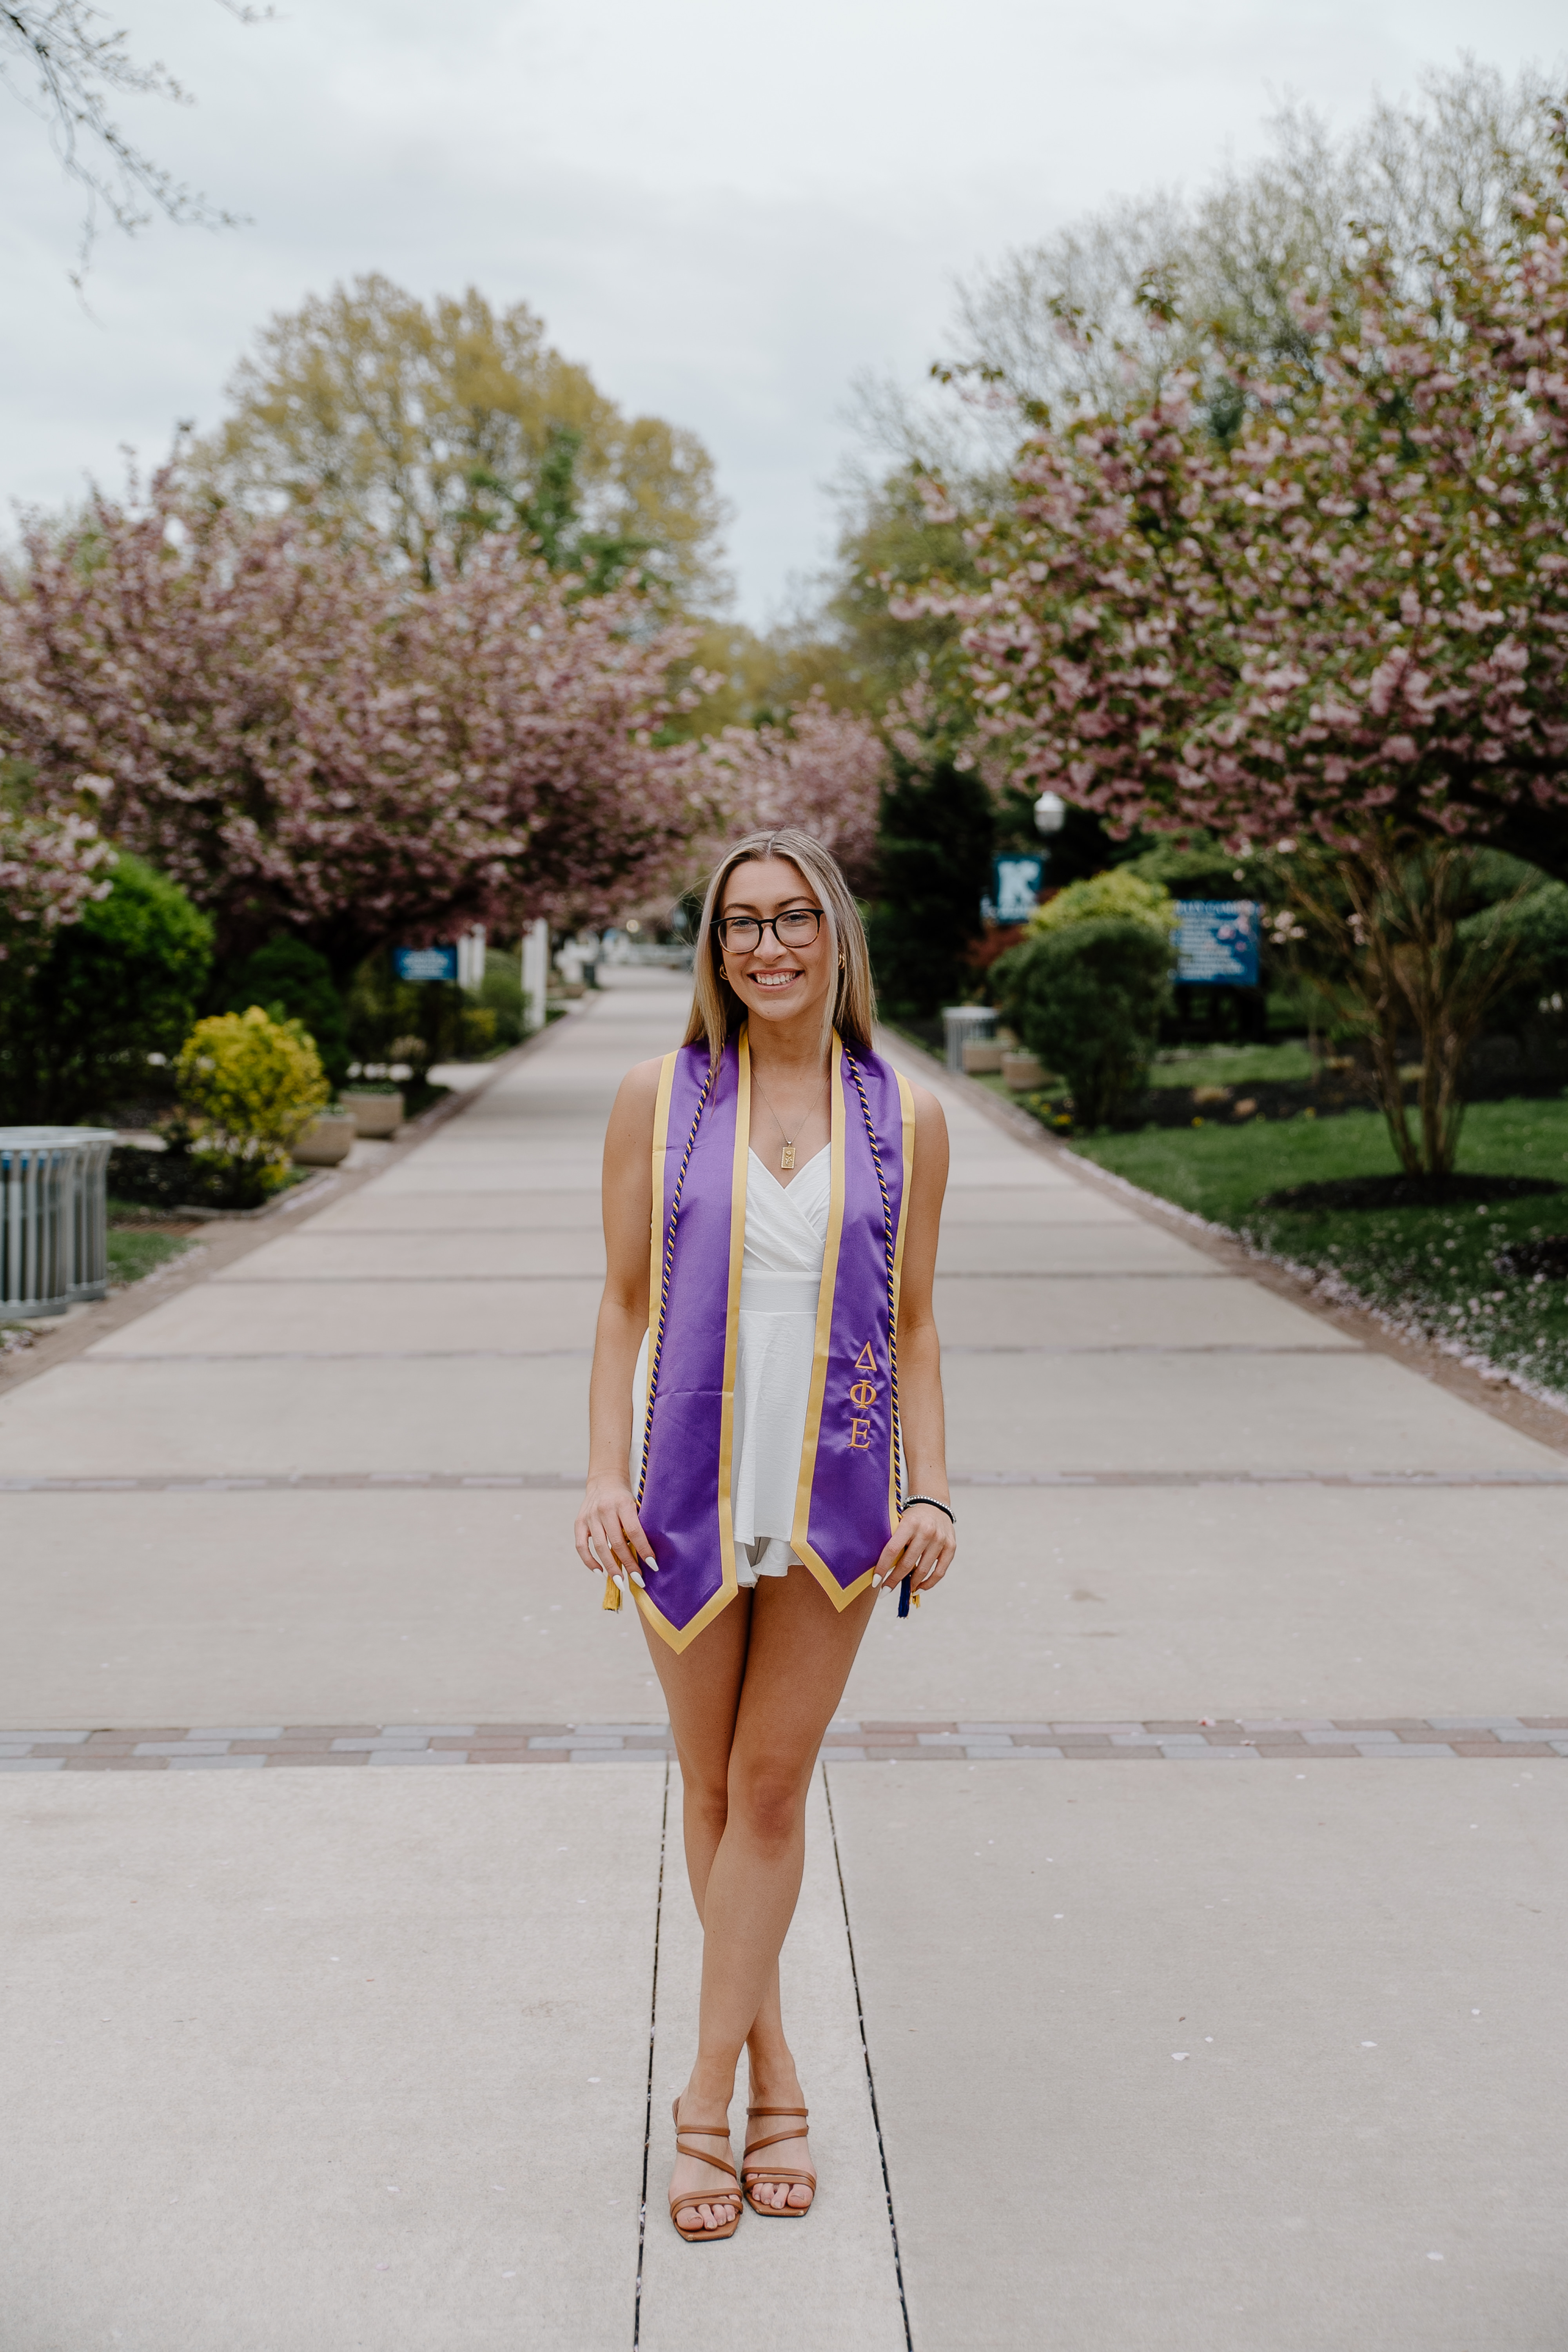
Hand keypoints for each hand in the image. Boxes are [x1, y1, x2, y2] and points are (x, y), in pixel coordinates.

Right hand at [574, 1475, 657, 1591]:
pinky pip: (581, 1546)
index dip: (644, 1550)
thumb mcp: (635, 1505)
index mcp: (623, 1504)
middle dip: (629, 1564)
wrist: (605, 1480)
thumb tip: (647, 1556)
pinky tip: (600, 1572)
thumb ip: (638, 1526)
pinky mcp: (579, 1522)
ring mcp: (590, 1516)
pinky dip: (590, 1561)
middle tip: (639, 1580)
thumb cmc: (625, 1496)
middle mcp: (605, 1510)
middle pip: (617, 1543)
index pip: (634, 1532)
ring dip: (611, 1567)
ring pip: (600, 1547)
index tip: (653, 1566)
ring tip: (621, 1582)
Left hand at [872, 1502, 954, 1599]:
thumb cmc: (911, 1518)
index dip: (883, 1567)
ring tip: (902, 1590)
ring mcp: (940, 1540)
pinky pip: (939, 1572)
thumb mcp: (899, 1522)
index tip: (875, 1581)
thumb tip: (880, 1568)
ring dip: (911, 1584)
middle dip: (894, 1580)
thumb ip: (893, 1540)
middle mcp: (926, 1531)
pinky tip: (918, 1588)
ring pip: (924, 1570)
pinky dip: (928, 1583)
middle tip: (885, 1591)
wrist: (934, 1505)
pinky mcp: (951, 1547)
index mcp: (910, 1524)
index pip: (893, 1550)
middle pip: (908, 1563)